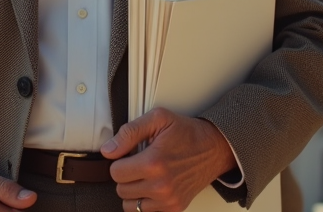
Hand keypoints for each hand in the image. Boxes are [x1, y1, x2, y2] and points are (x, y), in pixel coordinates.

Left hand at [100, 107, 236, 211]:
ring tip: (145, 176)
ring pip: (130, 205)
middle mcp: (161, 186)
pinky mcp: (174, 208)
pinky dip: (145, 201)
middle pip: (121, 189)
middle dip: (126, 176)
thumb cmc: (187, 133)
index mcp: (154, 163)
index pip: (116, 172)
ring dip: (133, 191)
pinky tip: (152, 186)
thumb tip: (108, 150)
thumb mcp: (158, 119)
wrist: (214, 149)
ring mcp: (168, 200)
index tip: (130, 155)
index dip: (120, 161)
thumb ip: (129, 132)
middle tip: (139, 163)